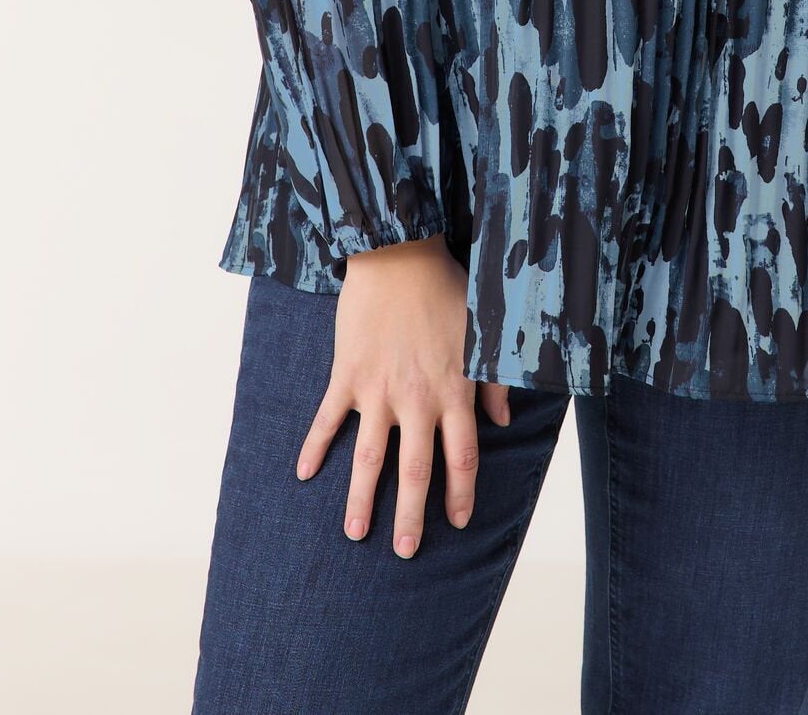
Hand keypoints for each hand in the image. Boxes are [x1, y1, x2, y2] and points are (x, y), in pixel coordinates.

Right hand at [293, 233, 511, 557]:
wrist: (397, 255)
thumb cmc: (445, 290)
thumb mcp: (482, 333)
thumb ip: (494, 381)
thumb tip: (503, 421)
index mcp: (453, 390)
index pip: (462, 456)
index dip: (460, 493)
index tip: (457, 522)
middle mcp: (416, 399)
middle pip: (416, 470)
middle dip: (412, 515)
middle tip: (406, 552)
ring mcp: (378, 390)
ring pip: (369, 458)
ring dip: (362, 499)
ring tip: (356, 534)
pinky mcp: (346, 375)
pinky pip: (327, 419)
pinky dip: (314, 447)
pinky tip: (303, 474)